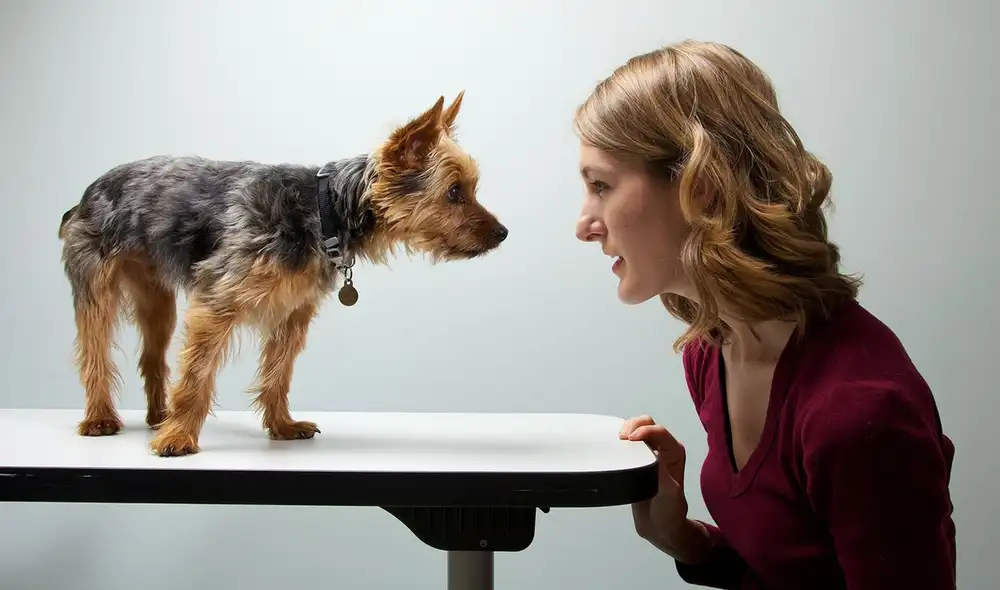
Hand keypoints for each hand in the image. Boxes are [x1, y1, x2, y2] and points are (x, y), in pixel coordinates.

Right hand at [621, 415, 702, 560]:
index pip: (658, 431)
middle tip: (621, 438)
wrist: (660, 527)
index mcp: (674, 453)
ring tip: (617, 441)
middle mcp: (663, 449)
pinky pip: (628, 442)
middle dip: (633, 425)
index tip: (629, 440)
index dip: (643, 431)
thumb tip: (652, 454)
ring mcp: (650, 453)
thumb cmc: (669, 513)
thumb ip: (662, 475)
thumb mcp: (669, 495)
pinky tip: (615, 446)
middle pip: (647, 423)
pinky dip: (620, 439)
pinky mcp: (637, 459)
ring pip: (637, 428)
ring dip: (626, 429)